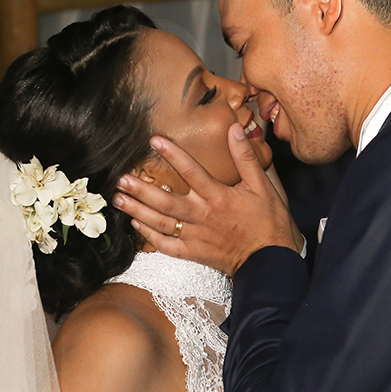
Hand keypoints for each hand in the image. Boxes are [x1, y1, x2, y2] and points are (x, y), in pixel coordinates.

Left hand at [112, 123, 297, 275]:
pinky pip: (166, 246)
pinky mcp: (194, 253)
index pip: (191, 172)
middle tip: (121, 178)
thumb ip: (246, 158)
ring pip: (161, 223)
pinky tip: (137, 225)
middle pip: (166, 201)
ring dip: (138, 211)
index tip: (154, 140)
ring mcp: (195, 236)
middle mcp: (202, 216)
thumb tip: (234, 130)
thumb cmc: (268, 223)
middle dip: (141, 190)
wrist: (270, 261)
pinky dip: (150, 237)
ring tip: (119, 199)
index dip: (172, 155)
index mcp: (218, 197)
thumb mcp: (262, 187)